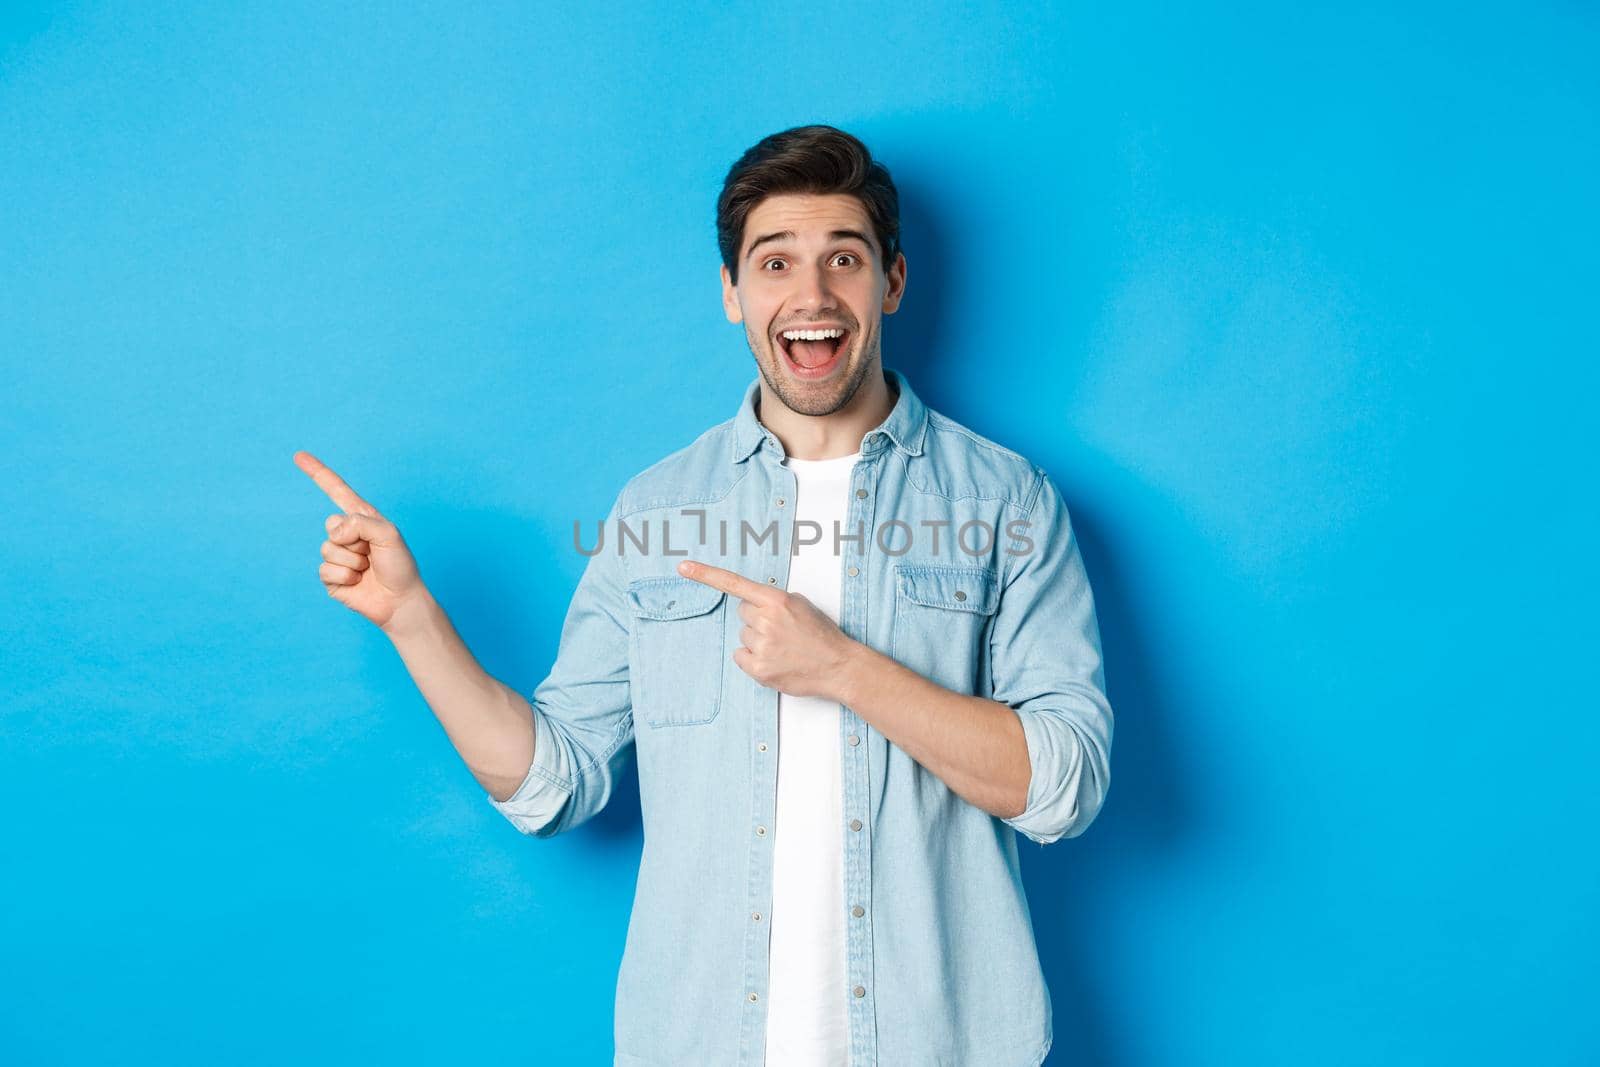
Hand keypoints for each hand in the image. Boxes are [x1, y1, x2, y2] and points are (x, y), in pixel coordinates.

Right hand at [293, 450, 425, 631]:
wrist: (400, 601)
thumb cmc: (400, 566)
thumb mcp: (388, 534)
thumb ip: (360, 522)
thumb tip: (334, 532)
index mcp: (362, 518)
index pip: (337, 490)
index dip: (318, 473)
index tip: (298, 455)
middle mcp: (348, 534)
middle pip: (331, 524)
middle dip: (354, 540)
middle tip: (372, 554)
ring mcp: (338, 556)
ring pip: (328, 549)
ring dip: (352, 561)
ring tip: (368, 569)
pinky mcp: (331, 578)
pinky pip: (325, 570)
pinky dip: (346, 577)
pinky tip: (359, 582)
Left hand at [676, 559, 859, 700]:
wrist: (838, 666)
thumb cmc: (822, 635)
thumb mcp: (801, 605)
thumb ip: (774, 601)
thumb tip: (754, 604)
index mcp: (776, 600)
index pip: (734, 583)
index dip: (705, 574)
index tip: (683, 568)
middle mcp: (766, 620)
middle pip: (742, 614)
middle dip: (757, 620)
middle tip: (781, 631)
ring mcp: (762, 646)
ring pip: (744, 636)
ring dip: (758, 641)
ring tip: (783, 647)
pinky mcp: (759, 669)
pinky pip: (741, 657)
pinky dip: (754, 659)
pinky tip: (775, 660)